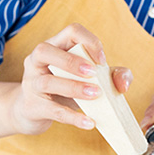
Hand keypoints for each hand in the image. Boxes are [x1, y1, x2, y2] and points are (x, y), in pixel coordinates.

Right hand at [10, 23, 132, 134]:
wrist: (33, 112)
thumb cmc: (65, 89)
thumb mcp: (87, 79)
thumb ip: (112, 76)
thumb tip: (123, 85)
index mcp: (54, 46)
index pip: (70, 32)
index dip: (88, 41)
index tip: (102, 60)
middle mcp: (36, 61)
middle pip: (45, 50)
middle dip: (71, 61)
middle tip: (93, 73)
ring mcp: (31, 84)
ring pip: (46, 81)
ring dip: (73, 87)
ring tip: (95, 95)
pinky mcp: (32, 107)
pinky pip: (52, 110)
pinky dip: (72, 116)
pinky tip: (89, 122)